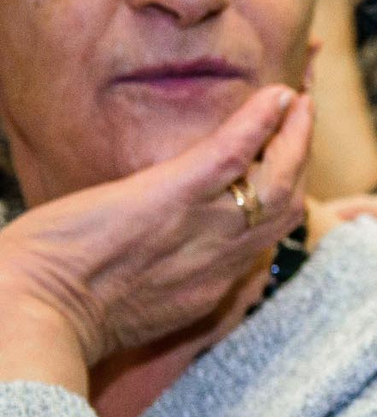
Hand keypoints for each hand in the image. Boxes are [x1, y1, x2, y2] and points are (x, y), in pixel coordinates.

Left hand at [0, 86, 309, 391]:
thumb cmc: (55, 317)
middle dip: (302, 163)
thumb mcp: (124, 319)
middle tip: (303, 125)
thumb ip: (154, 293)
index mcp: (207, 289)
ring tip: (298, 105)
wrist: (32, 314)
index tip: (280, 175)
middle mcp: (221, 262)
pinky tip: (276, 97)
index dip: (280, 204)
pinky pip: (231, 156)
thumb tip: (154, 273)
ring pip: (278, 183)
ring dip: (297, 139)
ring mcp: (203, 228)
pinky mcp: (172, 197)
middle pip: (286, 210)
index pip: (263, 242)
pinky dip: (260, 124)